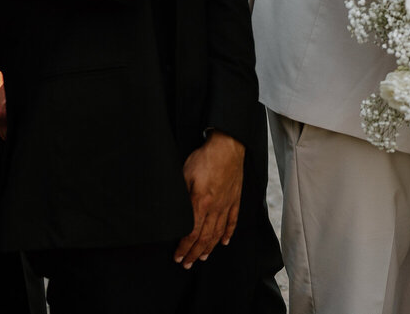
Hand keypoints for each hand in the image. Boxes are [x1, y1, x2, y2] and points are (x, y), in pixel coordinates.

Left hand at [174, 132, 244, 268]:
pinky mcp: (235, 198)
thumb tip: (174, 212)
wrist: (227, 146)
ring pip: (218, 232)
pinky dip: (228, 233)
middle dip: (194, 253)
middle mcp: (215, 208)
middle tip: (187, 263)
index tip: (178, 257)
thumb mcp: (184, 175)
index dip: (184, 247)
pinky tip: (224, 241)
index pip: (192, 233)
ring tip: (202, 257)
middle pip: (205, 237)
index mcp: (201, 203)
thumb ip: (181, 196)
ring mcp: (227, 204)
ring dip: (209, 248)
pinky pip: (232, 220)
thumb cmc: (204, 158)